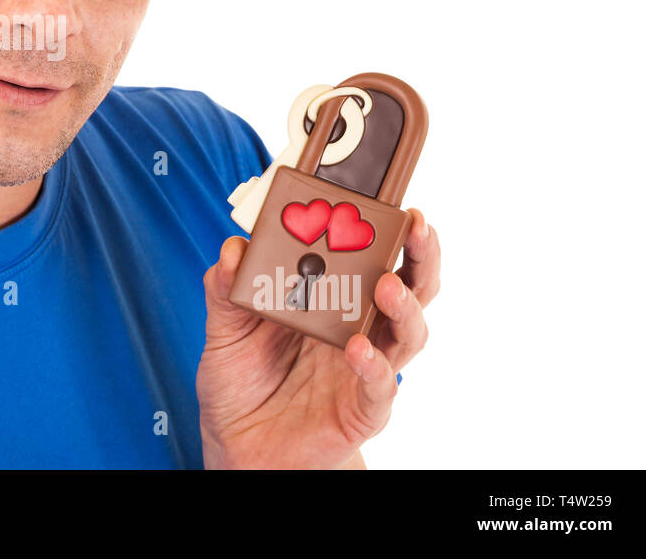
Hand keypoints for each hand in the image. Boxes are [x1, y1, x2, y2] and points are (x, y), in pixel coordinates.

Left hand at [196, 208, 439, 468]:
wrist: (239, 446)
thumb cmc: (242, 380)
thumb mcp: (225, 327)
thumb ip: (225, 287)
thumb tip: (233, 248)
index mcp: (333, 299)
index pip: (373, 256)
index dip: (388, 229)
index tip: (391, 199)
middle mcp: (360, 328)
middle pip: (409, 286)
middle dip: (420, 254)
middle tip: (414, 225)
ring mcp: (366, 368)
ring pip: (407, 333)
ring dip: (402, 304)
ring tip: (385, 283)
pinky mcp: (363, 410)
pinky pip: (379, 387)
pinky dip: (373, 366)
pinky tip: (357, 348)